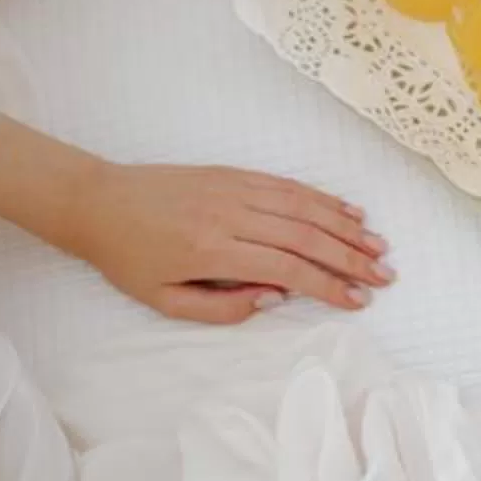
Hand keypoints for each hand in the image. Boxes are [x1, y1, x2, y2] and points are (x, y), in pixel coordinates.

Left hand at [70, 162, 392, 323]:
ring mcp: (234, 188)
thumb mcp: (165, 301)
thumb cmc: (127, 258)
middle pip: (306, 235)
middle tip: (384, 275)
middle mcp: (230, 214)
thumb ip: (223, 307)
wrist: (96, 201)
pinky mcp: (233, 174)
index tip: (358, 300)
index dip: (328, 285)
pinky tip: (346, 211)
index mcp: (213, 251)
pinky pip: (286, 185)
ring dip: (345, 226)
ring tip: (377, 245)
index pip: (288, 268)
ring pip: (303, 206)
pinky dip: (321, 198)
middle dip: (351, 257)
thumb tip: (276, 299)